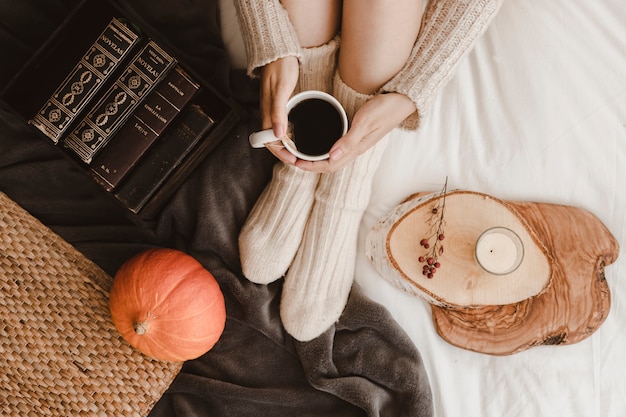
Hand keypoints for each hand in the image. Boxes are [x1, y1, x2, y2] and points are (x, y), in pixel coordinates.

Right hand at [259, 56, 299, 163]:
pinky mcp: (280, 105)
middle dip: (285, 153)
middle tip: (299, 160)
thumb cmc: (280, 67)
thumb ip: (278, 112)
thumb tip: (278, 135)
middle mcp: (269, 114)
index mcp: (267, 112)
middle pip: (273, 141)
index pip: (269, 141)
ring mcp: (274, 110)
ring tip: (300, 153)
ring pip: (278, 134)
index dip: (280, 153)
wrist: (280, 51)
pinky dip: (290, 134)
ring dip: (288, 145)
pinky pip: (282, 125)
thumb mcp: (281, 90)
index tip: (292, 159)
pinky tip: (298, 136)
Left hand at [295, 92, 416, 172]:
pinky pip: (338, 148)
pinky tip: (318, 143)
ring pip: (333, 158)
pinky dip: (325, 149)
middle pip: (329, 165)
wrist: (403, 100)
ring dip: (316, 159)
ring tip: (301, 154)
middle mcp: (355, 149)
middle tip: (292, 158)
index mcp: (356, 149)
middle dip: (310, 165)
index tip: (295, 162)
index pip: (329, 165)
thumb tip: (331, 157)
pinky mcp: (357, 136)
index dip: (311, 166)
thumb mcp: (365, 122)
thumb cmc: (385, 108)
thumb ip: (349, 140)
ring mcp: (357, 143)